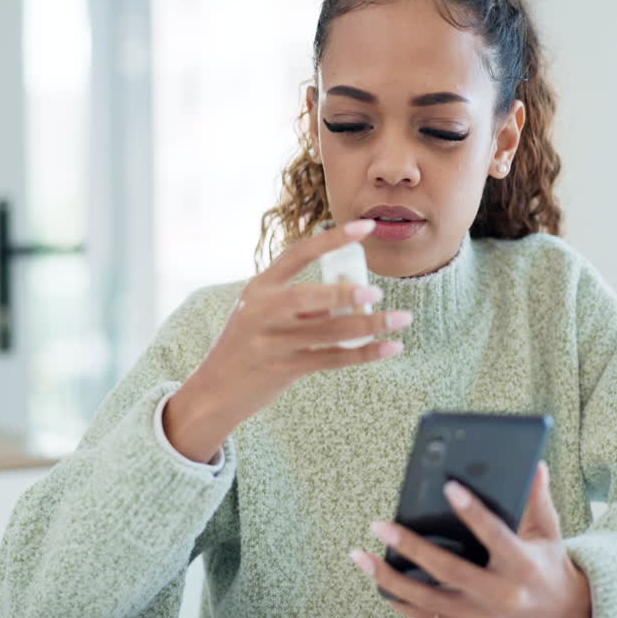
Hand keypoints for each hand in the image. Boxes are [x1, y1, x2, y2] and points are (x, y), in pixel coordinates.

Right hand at [180, 218, 411, 431]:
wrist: (215, 390)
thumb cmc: (248, 344)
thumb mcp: (264, 313)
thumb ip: (303, 301)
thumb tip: (352, 291)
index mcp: (260, 286)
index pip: (299, 253)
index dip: (333, 239)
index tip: (366, 227)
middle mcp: (262, 310)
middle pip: (308, 296)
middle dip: (344, 295)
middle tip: (378, 294)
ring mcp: (271, 341)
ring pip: (328, 331)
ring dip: (370, 326)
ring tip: (401, 320)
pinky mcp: (283, 368)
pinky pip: (332, 358)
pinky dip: (365, 353)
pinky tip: (390, 347)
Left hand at [350, 461, 593, 617]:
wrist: (562, 616)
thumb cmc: (550, 568)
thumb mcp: (549, 533)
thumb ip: (538, 500)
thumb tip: (534, 465)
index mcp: (522, 565)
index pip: (494, 534)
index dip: (472, 511)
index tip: (450, 487)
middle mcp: (499, 595)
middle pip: (448, 571)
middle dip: (411, 547)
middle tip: (381, 525)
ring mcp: (480, 616)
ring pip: (427, 600)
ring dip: (390, 579)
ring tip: (361, 556)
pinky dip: (401, 603)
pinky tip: (379, 584)